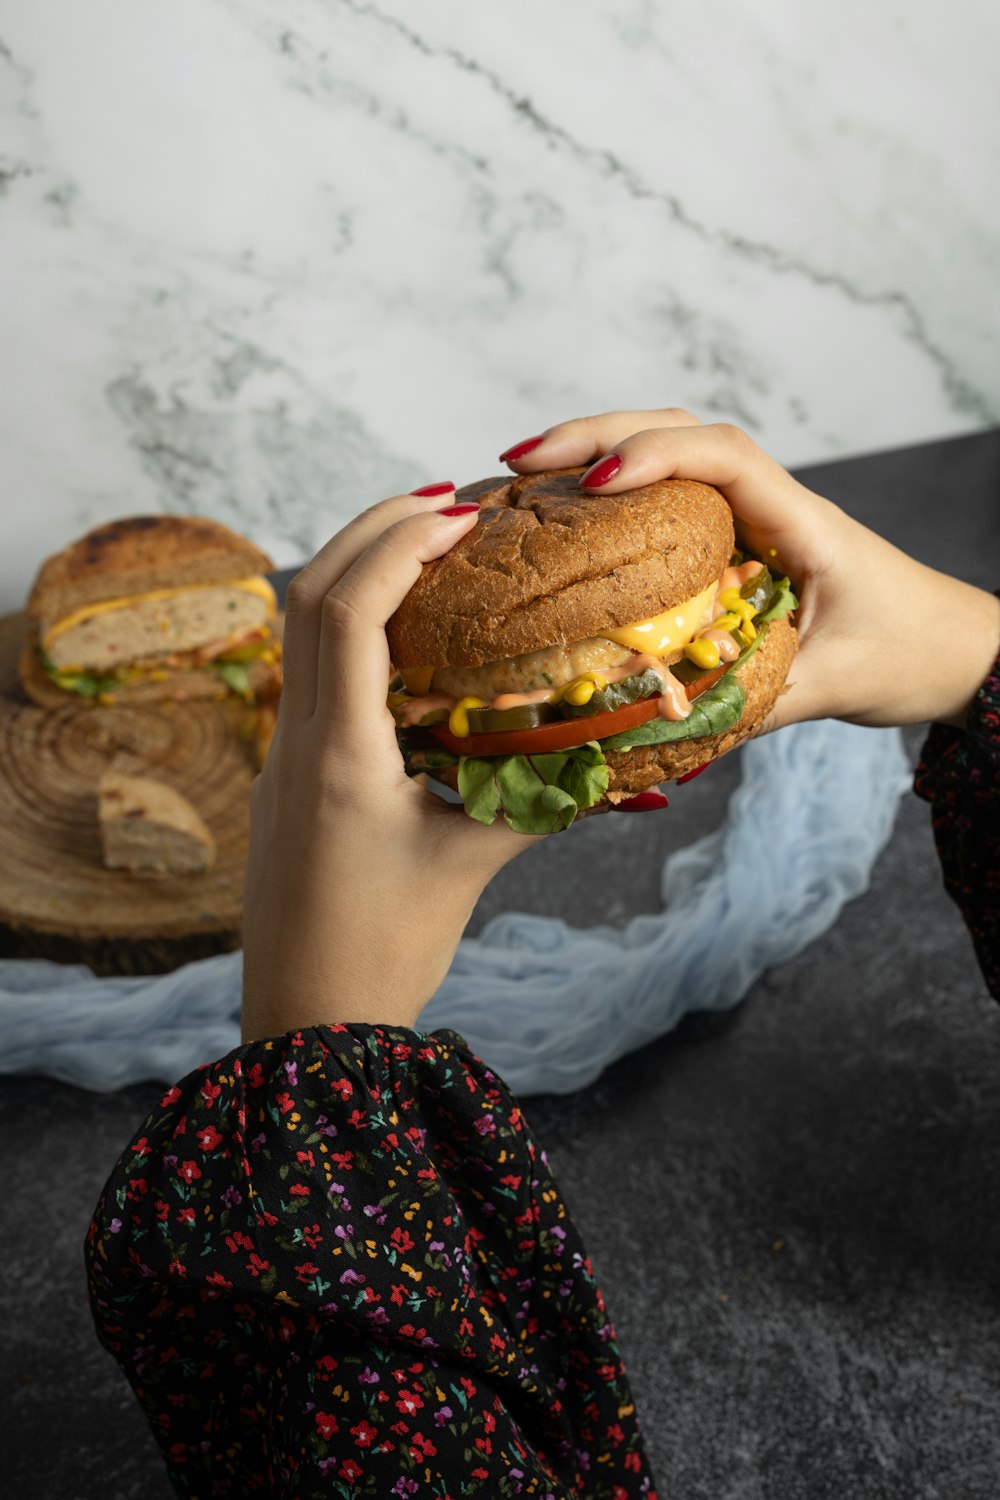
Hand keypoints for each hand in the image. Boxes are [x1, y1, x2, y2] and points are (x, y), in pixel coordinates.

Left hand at [241, 489, 537, 1043]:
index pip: (347, 612)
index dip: (398, 545)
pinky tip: (405, 631)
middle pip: (307, 595)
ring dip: (354, 570)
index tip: (460, 515)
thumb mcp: (467, 868)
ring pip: (297, 629)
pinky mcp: (285, 773)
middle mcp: (297, 741)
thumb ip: (534, 801)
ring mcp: (280, 755)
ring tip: (427, 546)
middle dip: (371, 531)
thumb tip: (614, 758)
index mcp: (340, 757)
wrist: (304, 1023)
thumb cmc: (384, 955)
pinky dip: (348, 624)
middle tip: (448, 505)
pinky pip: (307, 670)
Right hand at [500, 411, 999, 732]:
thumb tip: (652, 733)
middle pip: (679, 431)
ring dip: (600, 449)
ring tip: (529, 474)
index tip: (594, 485)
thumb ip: (751, 704)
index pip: (723, 457)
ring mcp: (755, 517)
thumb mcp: (832, 686)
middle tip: (521, 462)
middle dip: (596, 434)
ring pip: (672, 453)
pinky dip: (618, 493)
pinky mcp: (740, 542)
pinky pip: (673, 499)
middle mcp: (773, 503)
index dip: (653, 456)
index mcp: (803, 521)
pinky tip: (571, 514)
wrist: (959, 652)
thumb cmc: (912, 656)